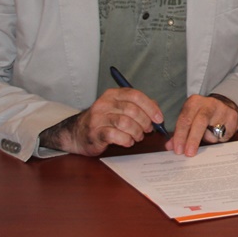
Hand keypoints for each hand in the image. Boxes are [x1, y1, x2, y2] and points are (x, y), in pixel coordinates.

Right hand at [39, 87, 163, 155]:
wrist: (77, 134)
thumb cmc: (104, 121)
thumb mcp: (119, 108)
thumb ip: (137, 106)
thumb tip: (156, 110)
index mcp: (113, 94)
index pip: (135, 95)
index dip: (151, 107)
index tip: (159, 118)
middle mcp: (104, 103)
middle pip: (132, 110)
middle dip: (145, 122)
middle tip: (148, 130)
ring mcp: (98, 118)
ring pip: (126, 123)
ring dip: (137, 132)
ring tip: (137, 137)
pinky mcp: (95, 132)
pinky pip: (116, 136)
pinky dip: (127, 140)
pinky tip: (128, 142)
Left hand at [166, 94, 237, 156]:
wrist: (224, 105)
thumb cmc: (202, 114)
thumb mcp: (189, 118)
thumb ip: (179, 132)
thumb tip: (170, 146)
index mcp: (194, 102)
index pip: (185, 119)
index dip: (180, 135)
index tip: (178, 149)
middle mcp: (208, 103)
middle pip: (200, 123)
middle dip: (193, 139)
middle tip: (189, 153)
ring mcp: (223, 110)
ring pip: (213, 132)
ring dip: (208, 139)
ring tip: (209, 134)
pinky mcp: (233, 117)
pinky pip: (224, 136)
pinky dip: (219, 139)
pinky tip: (219, 132)